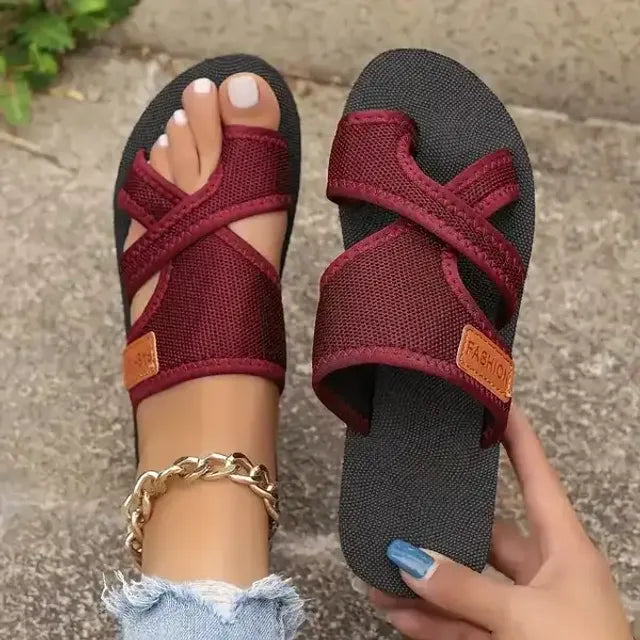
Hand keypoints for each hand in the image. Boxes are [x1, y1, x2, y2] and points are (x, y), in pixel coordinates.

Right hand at [375, 404, 631, 639]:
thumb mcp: (525, 618)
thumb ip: (465, 590)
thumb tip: (409, 560)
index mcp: (564, 547)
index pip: (536, 476)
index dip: (517, 438)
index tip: (495, 404)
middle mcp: (545, 572)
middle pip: (486, 535)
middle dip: (442, 530)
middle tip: (405, 510)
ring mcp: (526, 610)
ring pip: (466, 586)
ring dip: (425, 584)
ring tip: (381, 571)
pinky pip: (463, 624)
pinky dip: (431, 620)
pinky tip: (398, 613)